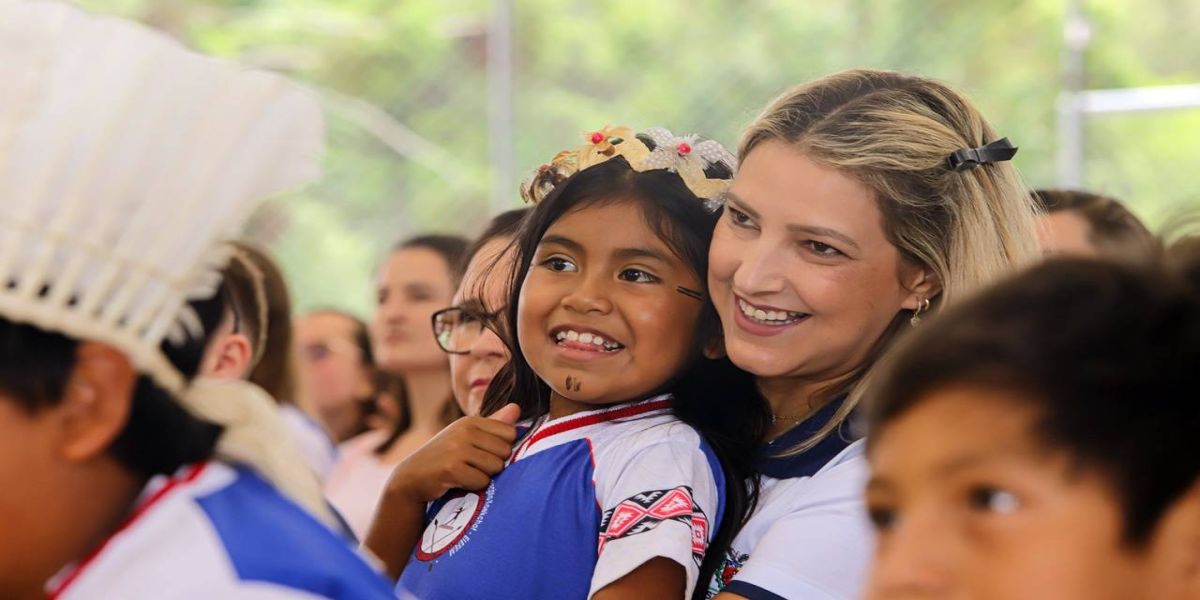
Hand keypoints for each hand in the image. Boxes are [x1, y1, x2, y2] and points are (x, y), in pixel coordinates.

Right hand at [386, 403, 520, 503]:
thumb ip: (494, 424)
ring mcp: (457, 449)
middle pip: (505, 452)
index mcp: (471, 421)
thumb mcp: (467, 436)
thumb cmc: (445, 456)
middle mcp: (464, 431)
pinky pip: (481, 481)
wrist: (412, 476)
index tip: (483, 453)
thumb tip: (518, 408)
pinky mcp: (451, 468)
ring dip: (483, 476)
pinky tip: (459, 482)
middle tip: (472, 466)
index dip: (501, 448)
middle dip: (493, 464)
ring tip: (466, 473)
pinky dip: (474, 485)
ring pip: (495, 467)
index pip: (510, 433)